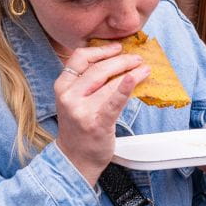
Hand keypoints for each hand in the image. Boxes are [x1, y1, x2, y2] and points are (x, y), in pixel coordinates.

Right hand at [54, 43, 150, 185]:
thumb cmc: (77, 127)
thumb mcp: (71, 99)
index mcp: (62, 86)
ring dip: (130, 72)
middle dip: (120, 60)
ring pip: (108, 83)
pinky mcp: (97, 122)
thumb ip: (84, 81)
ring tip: (143, 69)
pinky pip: (113, 102)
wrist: (75, 158)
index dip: (100, 50)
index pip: (79, 58)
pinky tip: (135, 78)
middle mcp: (69, 96)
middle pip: (97, 68)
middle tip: (136, 58)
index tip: (117, 48)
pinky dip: (125, 88)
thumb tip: (112, 60)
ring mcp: (81, 110)